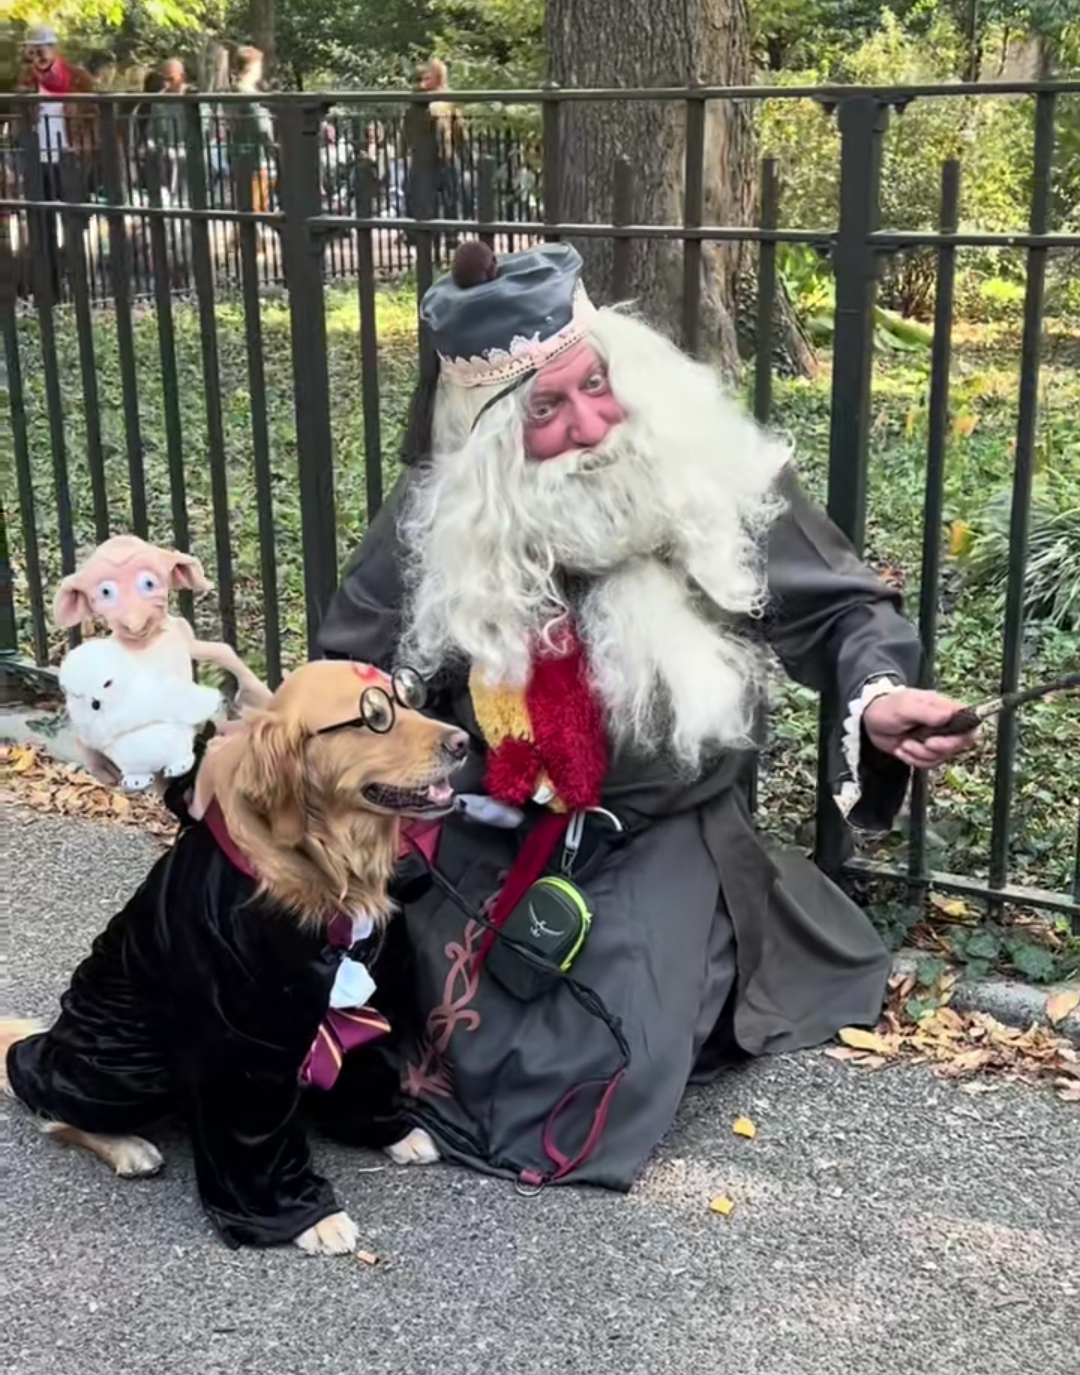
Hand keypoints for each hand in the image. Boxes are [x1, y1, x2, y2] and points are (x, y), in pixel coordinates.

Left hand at [862, 688, 979, 769]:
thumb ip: (928, 712)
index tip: (936, 741)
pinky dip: (913, 759)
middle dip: (936, 749)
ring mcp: (936, 739)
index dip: (960, 738)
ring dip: (920, 754)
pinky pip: (927, 763)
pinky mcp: (924, 751)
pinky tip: (902, 749)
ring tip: (905, 743)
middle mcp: (945, 725)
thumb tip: (949, 715)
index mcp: (945, 709)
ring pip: (941, 757)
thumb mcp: (905, 706)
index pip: (970, 725)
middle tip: (921, 743)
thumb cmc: (888, 707)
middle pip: (959, 746)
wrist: (869, 719)